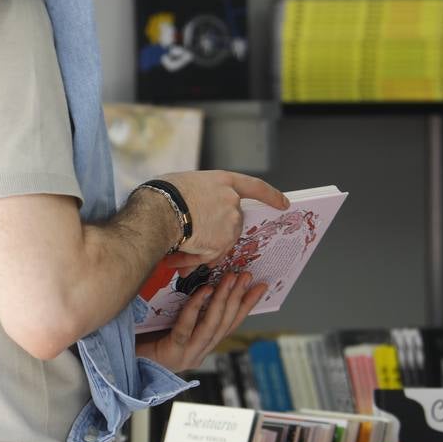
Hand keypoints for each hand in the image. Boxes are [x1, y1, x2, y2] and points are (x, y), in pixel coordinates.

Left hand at [136, 271, 265, 371]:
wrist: (120, 362)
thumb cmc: (144, 339)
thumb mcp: (172, 322)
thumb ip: (190, 312)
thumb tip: (205, 283)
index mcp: (202, 346)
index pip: (230, 323)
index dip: (247, 305)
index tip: (260, 287)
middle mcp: (199, 352)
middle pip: (225, 322)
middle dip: (239, 297)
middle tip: (247, 276)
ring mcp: (187, 355)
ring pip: (212, 325)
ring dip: (224, 299)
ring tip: (232, 279)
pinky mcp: (172, 353)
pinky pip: (187, 327)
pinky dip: (197, 308)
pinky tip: (205, 290)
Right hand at [161, 171, 288, 260]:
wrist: (158, 212)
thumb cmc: (162, 194)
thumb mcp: (186, 185)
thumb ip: (200, 198)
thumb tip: (194, 220)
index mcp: (223, 181)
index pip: (255, 187)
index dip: (270, 196)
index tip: (284, 203)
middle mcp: (231, 201)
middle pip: (232, 222)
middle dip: (215, 232)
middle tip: (191, 236)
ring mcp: (229, 224)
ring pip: (220, 241)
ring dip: (201, 248)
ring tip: (175, 247)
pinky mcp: (221, 244)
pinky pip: (209, 256)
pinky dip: (194, 259)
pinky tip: (175, 260)